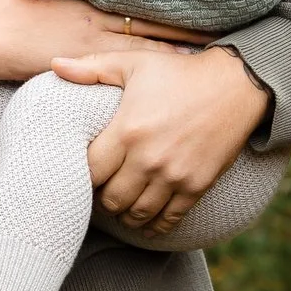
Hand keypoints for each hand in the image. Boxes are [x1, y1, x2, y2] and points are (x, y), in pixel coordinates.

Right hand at [0, 0, 204, 112]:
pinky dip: (158, 62)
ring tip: (221, 40)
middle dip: (190, 9)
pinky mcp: (87, 56)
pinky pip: (130, 60)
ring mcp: (94, 31)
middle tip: (231, 9)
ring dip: (184, 35)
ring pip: (150, 31)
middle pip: (155, 6)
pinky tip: (183, 68)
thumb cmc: (15, 19)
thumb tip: (102, 1)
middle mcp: (98, 7)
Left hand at [58, 46, 269, 235]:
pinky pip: (169, 220)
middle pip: (111, 200)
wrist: (236, 86)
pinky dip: (154, 226)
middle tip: (101, 192)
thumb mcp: (134, 63)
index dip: (82, 176)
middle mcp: (148, 158)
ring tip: (121, 206)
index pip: (90, 172)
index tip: (85, 171)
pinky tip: (147, 223)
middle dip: (101, 199)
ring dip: (125, 215)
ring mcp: (174, 176)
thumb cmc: (179, 73)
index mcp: (127, 130)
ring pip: (137, 214)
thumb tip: (55, 65)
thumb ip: (92, 67)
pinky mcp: (196, 186)